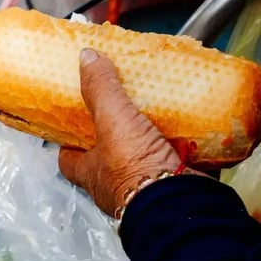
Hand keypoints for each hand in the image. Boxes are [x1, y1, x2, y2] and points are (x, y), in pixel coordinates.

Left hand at [59, 48, 192, 217]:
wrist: (180, 204)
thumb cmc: (135, 168)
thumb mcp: (113, 121)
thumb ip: (101, 90)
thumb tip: (86, 56)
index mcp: (92, 173)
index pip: (68, 158)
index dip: (68, 140)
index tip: (73, 119)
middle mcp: (116, 185)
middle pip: (109, 157)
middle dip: (116, 137)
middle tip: (124, 108)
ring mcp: (148, 189)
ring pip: (145, 160)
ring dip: (152, 140)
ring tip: (160, 111)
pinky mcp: (177, 187)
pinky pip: (179, 163)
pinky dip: (185, 148)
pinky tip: (193, 128)